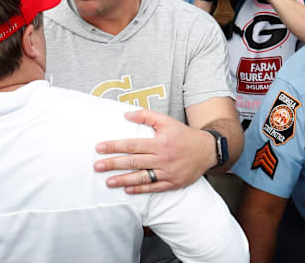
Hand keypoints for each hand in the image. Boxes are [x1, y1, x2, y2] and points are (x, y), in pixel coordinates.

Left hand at [94, 109, 216, 193]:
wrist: (207, 150)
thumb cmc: (183, 135)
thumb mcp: (166, 121)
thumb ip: (146, 116)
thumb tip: (126, 114)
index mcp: (159, 142)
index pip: (132, 145)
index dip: (115, 146)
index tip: (100, 148)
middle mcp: (163, 158)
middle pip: (134, 162)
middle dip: (113, 164)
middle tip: (97, 166)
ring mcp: (168, 172)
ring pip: (142, 177)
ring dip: (123, 180)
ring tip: (108, 182)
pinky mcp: (173, 183)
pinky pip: (154, 187)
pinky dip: (140, 189)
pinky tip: (127, 190)